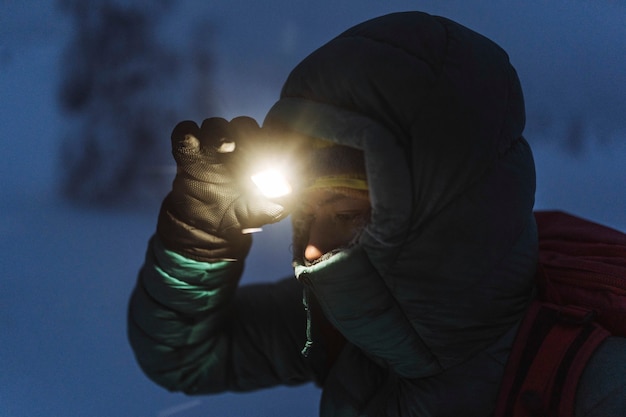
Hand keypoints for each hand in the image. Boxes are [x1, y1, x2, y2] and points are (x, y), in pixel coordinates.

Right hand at [157, 116, 288, 260]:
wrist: (206, 230)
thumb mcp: (263, 214)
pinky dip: (188, 133)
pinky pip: (184, 132)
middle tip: (248, 145)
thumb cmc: (241, 217)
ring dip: (219, 132)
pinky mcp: (188, 154)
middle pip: (242, 124)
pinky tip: (194, 147)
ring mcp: (211, 148)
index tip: (272, 147)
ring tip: (225, 148)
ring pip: (215, 124)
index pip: (268, 134)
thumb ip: (276, 205)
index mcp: (259, 156)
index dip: (272, 135)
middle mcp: (236, 147)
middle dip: (246, 130)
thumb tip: (287, 195)